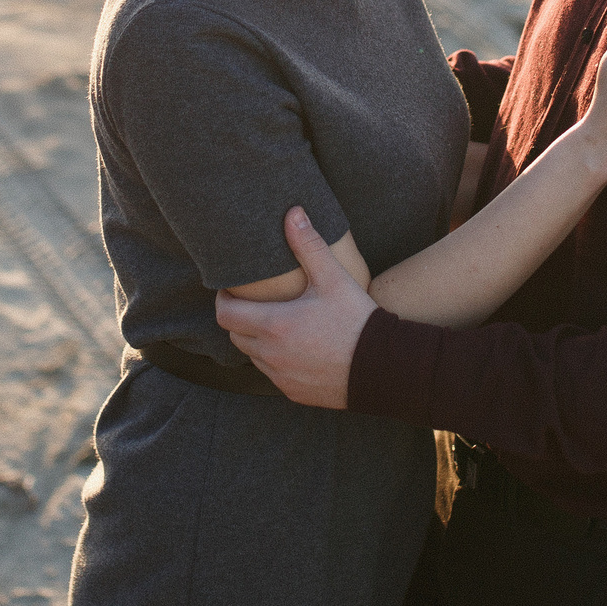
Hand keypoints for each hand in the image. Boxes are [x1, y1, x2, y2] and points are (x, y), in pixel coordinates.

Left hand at [216, 208, 376, 409]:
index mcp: (274, 324)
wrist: (384, 367)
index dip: (222, 299)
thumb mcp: (333, 279)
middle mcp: (271, 354)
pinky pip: (272, 374)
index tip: (230, 289)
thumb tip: (293, 213)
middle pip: (235, 335)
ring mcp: (281, 376)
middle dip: (239, 318)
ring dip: (256, 340)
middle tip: (252, 302)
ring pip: (252, 356)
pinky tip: (294, 346)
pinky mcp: (294, 392)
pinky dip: (275, 360)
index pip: (225, 314)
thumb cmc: (357, 320)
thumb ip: (309, 246)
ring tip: (274, 322)